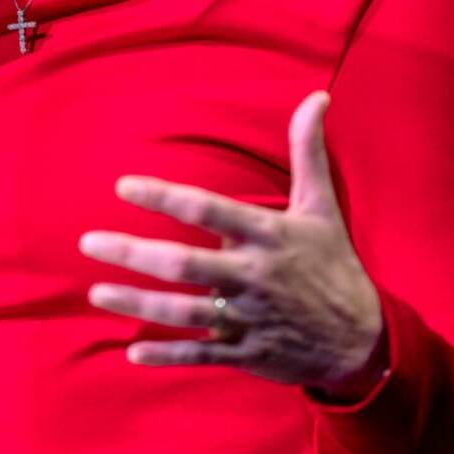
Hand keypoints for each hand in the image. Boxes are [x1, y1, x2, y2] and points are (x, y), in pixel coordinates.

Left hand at [79, 91, 386, 399]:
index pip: (208, 209)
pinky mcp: (245, 353)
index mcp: (268, 236)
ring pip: (183, 313)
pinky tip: (132, 353)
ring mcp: (247, 318)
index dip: (164, 196)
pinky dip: (167, 356)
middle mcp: (253, 276)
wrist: (364, 341)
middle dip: (134, 252)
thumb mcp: (321, 205)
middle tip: (89, 241)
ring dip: (137, 303)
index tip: (124, 185)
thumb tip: (317, 97)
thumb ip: (308, 150)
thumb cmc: (333, 263)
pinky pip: (199, 356)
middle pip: (185, 264)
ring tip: (97, 290)